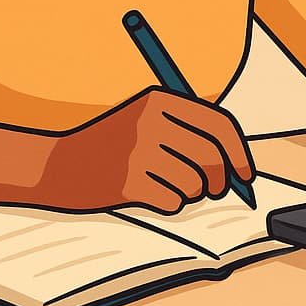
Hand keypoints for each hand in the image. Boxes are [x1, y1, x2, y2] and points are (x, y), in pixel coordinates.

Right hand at [38, 88, 254, 213]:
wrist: (59, 165)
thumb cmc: (112, 146)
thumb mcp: (147, 121)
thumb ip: (190, 134)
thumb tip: (238, 167)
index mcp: (160, 100)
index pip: (219, 124)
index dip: (239, 152)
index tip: (246, 174)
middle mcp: (151, 121)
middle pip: (212, 158)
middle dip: (219, 181)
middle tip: (211, 189)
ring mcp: (138, 151)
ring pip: (195, 185)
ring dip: (189, 194)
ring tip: (166, 186)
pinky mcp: (127, 182)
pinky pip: (173, 202)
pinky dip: (168, 205)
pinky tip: (148, 194)